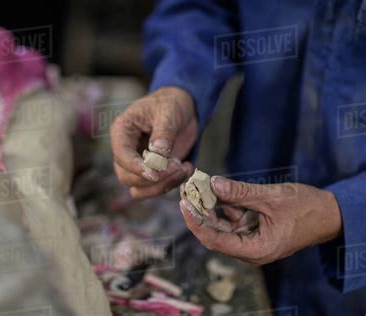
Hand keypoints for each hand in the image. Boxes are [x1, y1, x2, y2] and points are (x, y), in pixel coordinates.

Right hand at [110, 87, 197, 198]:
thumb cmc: (170, 104)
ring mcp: (137, 165)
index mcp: (122, 132)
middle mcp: (126, 152)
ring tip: (184, 170)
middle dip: (152, 178)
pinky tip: (186, 170)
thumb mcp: (168, 111)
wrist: (182, 109)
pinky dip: (170, 185)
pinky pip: (154, 189)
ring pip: (139, 188)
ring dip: (161, 186)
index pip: (121, 155)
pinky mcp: (152, 173)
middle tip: (177, 167)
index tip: (154, 172)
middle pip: (126, 177)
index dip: (135, 167)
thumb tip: (159, 153)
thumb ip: (163, 132)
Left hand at [179, 176, 342, 264]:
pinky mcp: (253, 228)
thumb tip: (213, 183)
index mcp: (256, 250)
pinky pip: (232, 218)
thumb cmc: (306, 208)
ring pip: (221, 225)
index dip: (196, 223)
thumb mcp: (271, 198)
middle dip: (199, 213)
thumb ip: (241, 192)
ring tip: (196, 186)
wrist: (330, 213)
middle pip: (214, 233)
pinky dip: (223, 204)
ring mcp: (250, 239)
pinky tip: (214, 188)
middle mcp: (249, 249)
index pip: (215, 240)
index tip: (184, 204)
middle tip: (185, 191)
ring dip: (209, 207)